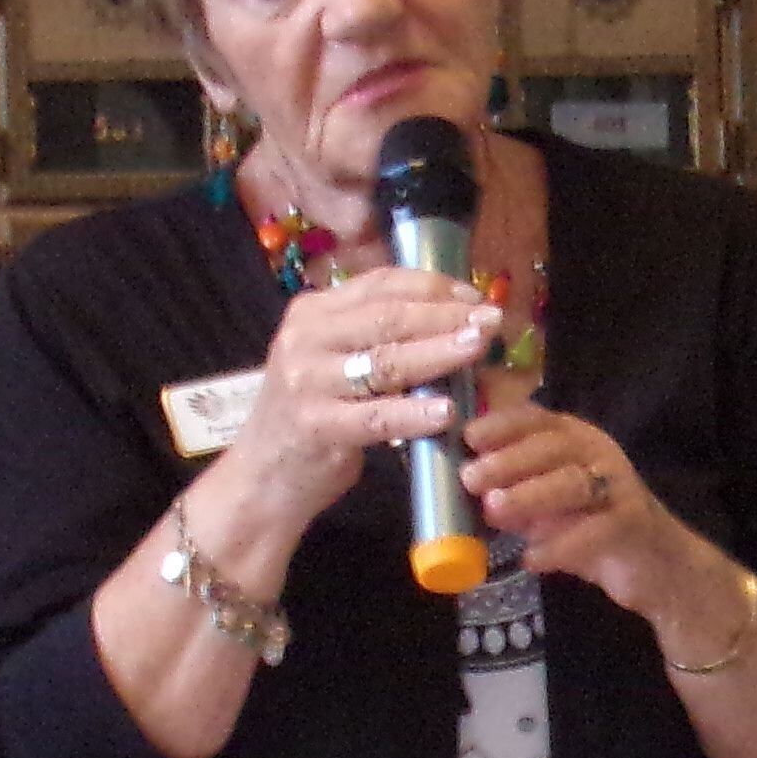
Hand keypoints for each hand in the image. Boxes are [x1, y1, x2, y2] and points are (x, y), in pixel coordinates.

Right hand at [224, 263, 492, 522]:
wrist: (264, 473)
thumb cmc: (315, 413)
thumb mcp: (336, 360)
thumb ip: (378, 337)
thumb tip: (457, 322)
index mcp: (313, 311)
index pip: (381, 284)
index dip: (434, 287)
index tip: (475, 298)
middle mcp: (305, 337)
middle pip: (389, 317)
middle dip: (446, 316)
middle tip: (491, 322)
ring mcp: (308, 381)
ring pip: (385, 360)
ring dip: (439, 353)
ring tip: (477, 349)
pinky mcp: (316, 425)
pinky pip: (376, 416)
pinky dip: (414, 413)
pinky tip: (447, 412)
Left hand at [461, 398, 695, 607]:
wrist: (655, 565)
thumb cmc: (592, 526)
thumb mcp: (547, 503)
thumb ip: (512, 490)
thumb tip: (463, 488)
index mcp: (576, 440)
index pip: (537, 420)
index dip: (502, 425)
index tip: (468, 437)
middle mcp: (599, 455)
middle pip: (553, 447)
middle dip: (508, 460)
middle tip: (470, 478)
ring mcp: (619, 488)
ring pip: (573, 484)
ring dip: (529, 496)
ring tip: (494, 511)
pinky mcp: (632, 523)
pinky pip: (594, 531)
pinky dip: (558, 546)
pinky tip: (531, 559)